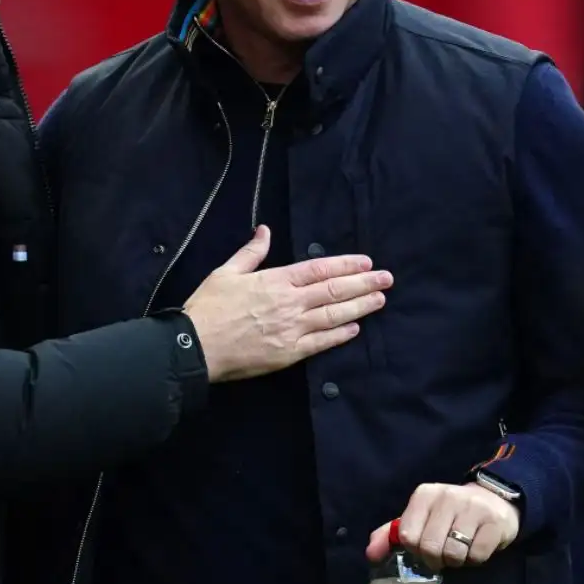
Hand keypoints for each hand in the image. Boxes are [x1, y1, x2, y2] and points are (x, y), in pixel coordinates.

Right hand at [184, 225, 392, 382]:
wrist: (196, 345)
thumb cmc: (208, 307)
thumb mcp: (225, 272)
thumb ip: (250, 253)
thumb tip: (264, 230)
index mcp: (275, 280)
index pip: (319, 269)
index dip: (346, 265)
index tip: (366, 262)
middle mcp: (290, 303)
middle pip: (334, 290)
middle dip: (364, 284)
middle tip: (387, 279)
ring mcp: (292, 329)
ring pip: (334, 315)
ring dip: (360, 307)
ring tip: (379, 300)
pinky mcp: (289, 353)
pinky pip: (321, 343)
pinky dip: (340, 335)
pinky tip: (355, 328)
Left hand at [366, 483, 519, 568]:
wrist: (494, 500)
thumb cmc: (449, 514)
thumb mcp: (419, 517)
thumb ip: (391, 534)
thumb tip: (371, 554)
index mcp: (424, 495)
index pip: (407, 535)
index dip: (414, 550)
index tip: (422, 549)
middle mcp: (447, 497)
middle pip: (429, 547)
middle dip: (434, 559)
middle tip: (442, 555)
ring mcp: (473, 508)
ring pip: (453, 553)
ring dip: (456, 560)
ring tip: (459, 550)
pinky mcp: (495, 522)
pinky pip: (477, 556)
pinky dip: (474, 559)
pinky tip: (476, 547)